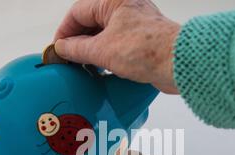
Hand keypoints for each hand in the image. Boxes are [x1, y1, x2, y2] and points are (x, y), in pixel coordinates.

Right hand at [54, 0, 179, 93]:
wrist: (177, 64)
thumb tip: (63, 49)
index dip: (64, 31)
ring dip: (91, 50)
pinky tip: (100, 68)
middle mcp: (125, 7)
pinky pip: (117, 42)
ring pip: (104, 33)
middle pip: (91, 22)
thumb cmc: (147, 50)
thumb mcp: (102, 51)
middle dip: (77, 42)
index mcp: (113, 0)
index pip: (78, 12)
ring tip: (82, 66)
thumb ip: (77, 49)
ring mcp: (135, 22)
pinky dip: (106, 54)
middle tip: (67, 59)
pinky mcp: (142, 38)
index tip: (57, 49)